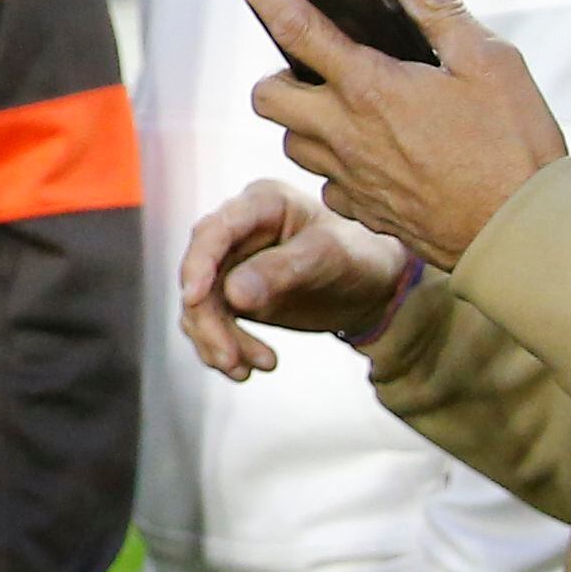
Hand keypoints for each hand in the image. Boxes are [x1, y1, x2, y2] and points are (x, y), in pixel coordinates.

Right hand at [174, 178, 410, 378]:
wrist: (376, 287)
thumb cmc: (360, 257)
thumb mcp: (330, 258)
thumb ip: (282, 270)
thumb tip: (232, 294)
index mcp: (261, 203)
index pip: (214, 231)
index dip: (198, 263)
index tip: (194, 299)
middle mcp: (237, 230)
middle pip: (200, 274)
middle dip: (210, 320)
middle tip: (232, 358)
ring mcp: (230, 264)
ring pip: (200, 305)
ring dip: (219, 341)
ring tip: (260, 366)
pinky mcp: (230, 295)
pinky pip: (211, 323)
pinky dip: (225, 349)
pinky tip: (250, 367)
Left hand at [234, 0, 563, 269]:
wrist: (523, 235)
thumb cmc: (514, 145)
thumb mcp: (489, 62)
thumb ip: (438, 9)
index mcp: (370, 88)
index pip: (296, 27)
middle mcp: (345, 134)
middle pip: (268, 97)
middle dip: (280, 77)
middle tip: (319, 69)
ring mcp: (349, 178)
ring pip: (292, 143)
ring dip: (305, 122)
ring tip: (350, 111)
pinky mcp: (364, 212)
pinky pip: (326, 184)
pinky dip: (337, 166)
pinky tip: (374, 158)